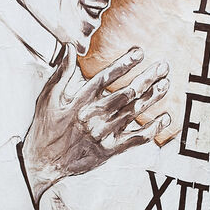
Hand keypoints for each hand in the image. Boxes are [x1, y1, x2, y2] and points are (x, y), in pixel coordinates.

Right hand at [20, 49, 171, 204]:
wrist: (43, 163)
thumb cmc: (46, 127)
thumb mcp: (48, 97)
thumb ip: (61, 72)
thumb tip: (69, 47)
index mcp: (80, 101)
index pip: (105, 78)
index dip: (124, 64)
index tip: (140, 52)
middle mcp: (94, 116)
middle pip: (126, 94)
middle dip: (147, 78)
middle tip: (163, 66)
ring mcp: (103, 134)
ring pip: (134, 113)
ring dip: (152, 98)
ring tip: (166, 84)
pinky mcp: (110, 150)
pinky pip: (136, 139)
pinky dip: (152, 129)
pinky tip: (165, 118)